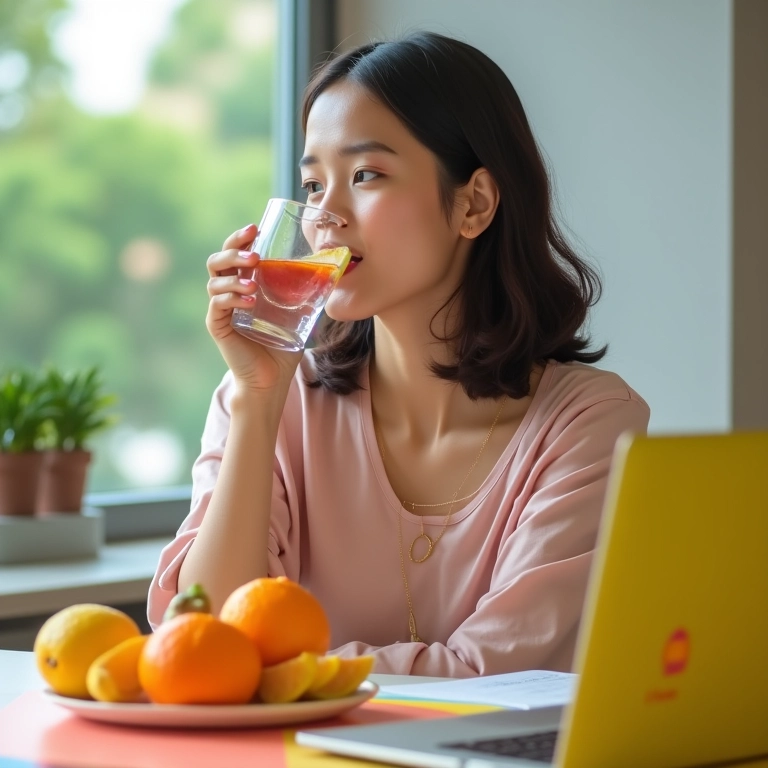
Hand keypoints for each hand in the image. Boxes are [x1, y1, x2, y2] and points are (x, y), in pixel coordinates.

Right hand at [206, 224, 301, 393]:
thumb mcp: (300, 314)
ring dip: (234, 276)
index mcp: (243, 284)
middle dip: (233, 250)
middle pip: (217, 260)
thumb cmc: (283, 346)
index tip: (256, 228)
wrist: (272, 379)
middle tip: (254, 253)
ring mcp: (221, 310)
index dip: (240, 238)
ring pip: (214, 280)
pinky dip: (232, 298)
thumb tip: (333, 272)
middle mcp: (228, 293)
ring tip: (254, 281)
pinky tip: (250, 300)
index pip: (234, 253)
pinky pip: (217, 305)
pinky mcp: (218, 326)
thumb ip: (309, 293)